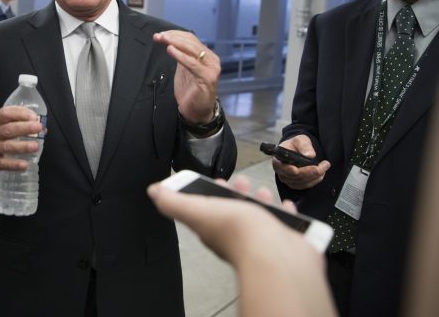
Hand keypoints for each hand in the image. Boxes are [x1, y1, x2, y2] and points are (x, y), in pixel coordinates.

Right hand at [0, 106, 42, 178]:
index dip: (21, 114)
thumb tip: (43, 129)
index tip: (35, 117)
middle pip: (8, 129)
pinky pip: (3, 163)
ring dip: (22, 146)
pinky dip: (15, 164)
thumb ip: (17, 124)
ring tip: (35, 146)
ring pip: (6, 146)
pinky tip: (25, 165)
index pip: (6, 113)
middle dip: (25, 128)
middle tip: (39, 128)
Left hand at [148, 176, 303, 264]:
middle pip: (234, 211)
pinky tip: (285, 206)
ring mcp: (260, 241)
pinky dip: (282, 213)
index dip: (211, 194)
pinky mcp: (282, 243)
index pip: (208, 210)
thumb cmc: (237, 231)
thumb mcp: (199, 209)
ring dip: (259, 201)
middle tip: (243, 182)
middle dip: (237, 193)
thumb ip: (174, 201)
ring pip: (258, 217)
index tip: (218, 180)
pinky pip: (282, 225)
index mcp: (213, 229)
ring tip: (264, 192)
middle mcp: (235, 237)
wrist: (276, 257)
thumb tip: (153, 192)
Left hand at [153, 30, 219, 123]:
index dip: (175, 34)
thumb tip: (170, 42)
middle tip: (159, 36)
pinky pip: (193, 64)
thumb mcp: (184, 69)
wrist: (197, 111)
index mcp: (206, 55)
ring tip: (164, 40)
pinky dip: (181, 56)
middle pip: (191, 42)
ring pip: (192, 49)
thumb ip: (181, 55)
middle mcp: (211, 59)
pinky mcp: (208, 78)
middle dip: (173, 37)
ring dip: (176, 43)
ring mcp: (211, 68)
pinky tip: (171, 51)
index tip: (160, 34)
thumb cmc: (191, 91)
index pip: (190, 39)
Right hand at [272, 135, 330, 189]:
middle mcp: (280, 171)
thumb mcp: (300, 140)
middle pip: (294, 176)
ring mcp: (287, 179)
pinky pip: (305, 186)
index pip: (281, 167)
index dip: (288, 170)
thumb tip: (310, 155)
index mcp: (277, 160)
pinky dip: (315, 181)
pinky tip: (321, 174)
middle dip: (310, 171)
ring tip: (325, 167)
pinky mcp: (294, 184)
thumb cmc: (296, 144)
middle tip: (325, 164)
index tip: (296, 170)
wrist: (298, 150)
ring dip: (315, 176)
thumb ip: (304, 146)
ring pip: (302, 182)